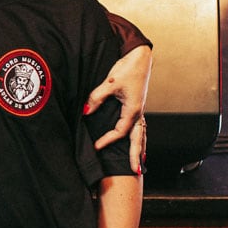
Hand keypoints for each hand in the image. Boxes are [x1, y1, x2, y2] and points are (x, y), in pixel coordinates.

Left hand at [86, 45, 151, 172]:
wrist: (140, 56)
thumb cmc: (127, 68)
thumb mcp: (109, 83)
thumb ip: (96, 98)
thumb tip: (86, 111)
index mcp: (133, 109)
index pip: (120, 132)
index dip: (108, 140)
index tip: (97, 147)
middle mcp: (139, 111)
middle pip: (138, 139)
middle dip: (137, 155)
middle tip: (136, 171)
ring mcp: (140, 108)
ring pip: (142, 133)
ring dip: (140, 148)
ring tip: (140, 162)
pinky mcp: (138, 104)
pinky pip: (140, 125)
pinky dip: (140, 136)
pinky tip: (138, 141)